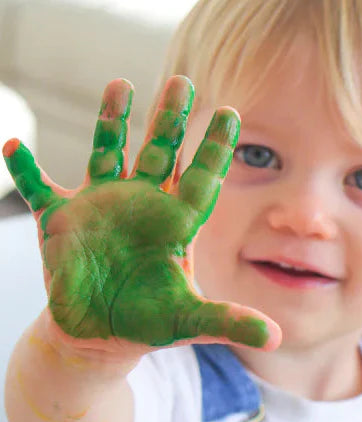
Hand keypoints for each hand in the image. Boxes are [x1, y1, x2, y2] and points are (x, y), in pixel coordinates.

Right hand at [3, 76, 280, 356]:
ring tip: (120, 85)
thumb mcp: (189, 321)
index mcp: (174, 224)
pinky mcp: (60, 221)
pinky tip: (15, 150)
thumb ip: (229, 322)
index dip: (216, 149)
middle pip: (159, 153)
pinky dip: (28, 173)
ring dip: (112, 122)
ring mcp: (100, 206)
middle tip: (182, 83)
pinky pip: (40, 190)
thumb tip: (276, 338)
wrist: (101, 333)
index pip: (201, 178)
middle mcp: (141, 205)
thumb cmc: (148, 323)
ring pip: (108, 154)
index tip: (233, 113)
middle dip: (169, 119)